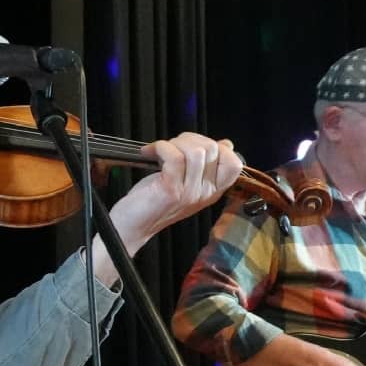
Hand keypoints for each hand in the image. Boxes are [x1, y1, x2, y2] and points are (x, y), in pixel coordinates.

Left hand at [107, 133, 243, 251]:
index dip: (219, 147)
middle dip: (190, 138)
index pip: (235, 164)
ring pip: (196, 152)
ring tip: (160, 150)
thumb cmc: (153, 201)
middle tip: (171, 146)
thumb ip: (204, 166)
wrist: (131, 226)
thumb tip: (225, 144)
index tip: (195, 145)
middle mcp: (205, 193)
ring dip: (175, 142)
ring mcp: (189, 193)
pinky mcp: (171, 190)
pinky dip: (160, 147)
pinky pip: (174, 157)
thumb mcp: (185, 182)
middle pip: (213, 150)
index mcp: (212, 191)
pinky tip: (149, 152)